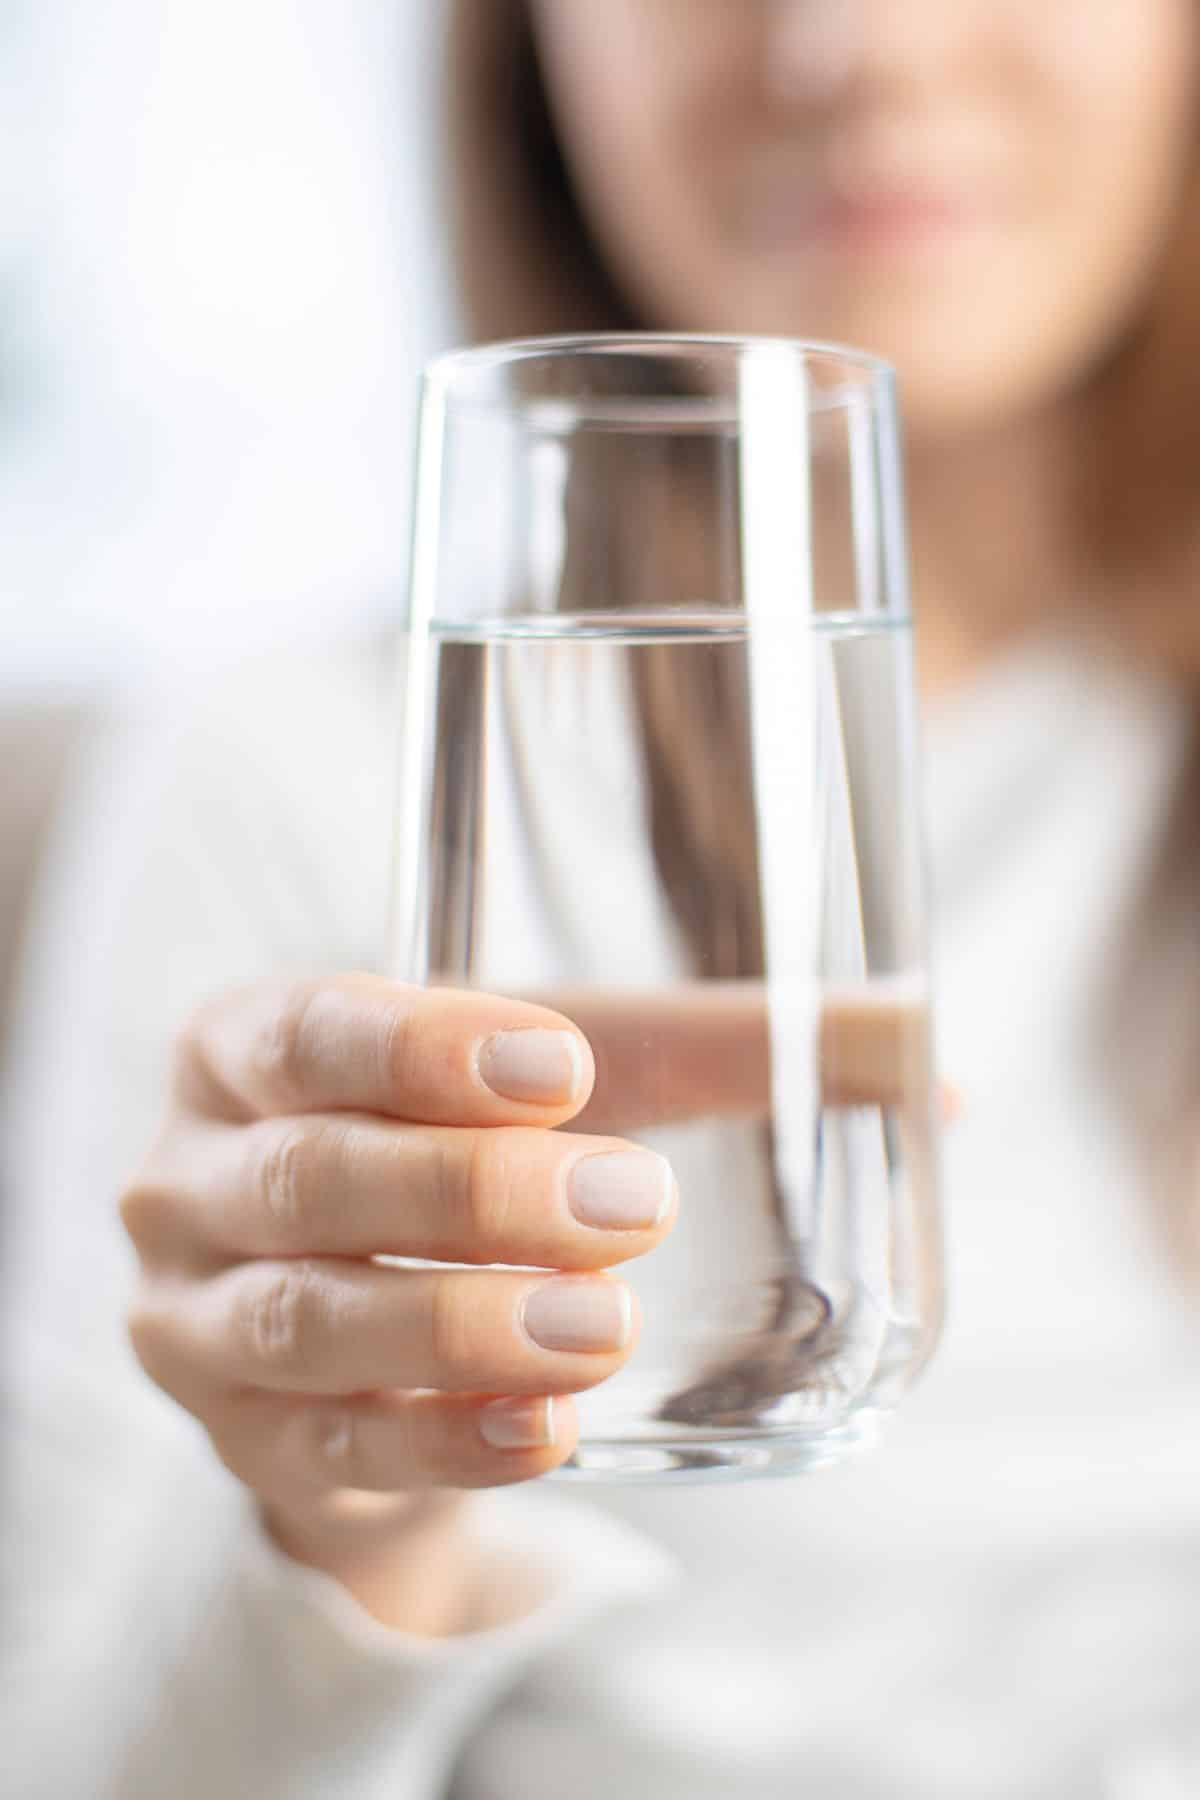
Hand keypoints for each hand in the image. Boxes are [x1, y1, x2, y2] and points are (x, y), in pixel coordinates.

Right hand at [121, 976, 675, 1621]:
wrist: (360, 1320)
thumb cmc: (456, 1148)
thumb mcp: (552, 1083)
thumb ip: (717, 1052)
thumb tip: (923, 1047)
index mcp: (243, 1046)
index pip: (311, 1031)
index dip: (427, 1048)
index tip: (565, 1068)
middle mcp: (188, 1177)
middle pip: (310, 1176)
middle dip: (471, 1192)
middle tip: (628, 1206)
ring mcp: (194, 1318)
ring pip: (306, 1320)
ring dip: (461, 1325)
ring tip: (605, 1327)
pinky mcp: (244, 1439)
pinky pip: (335, 1449)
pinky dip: (443, 1441)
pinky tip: (545, 1430)